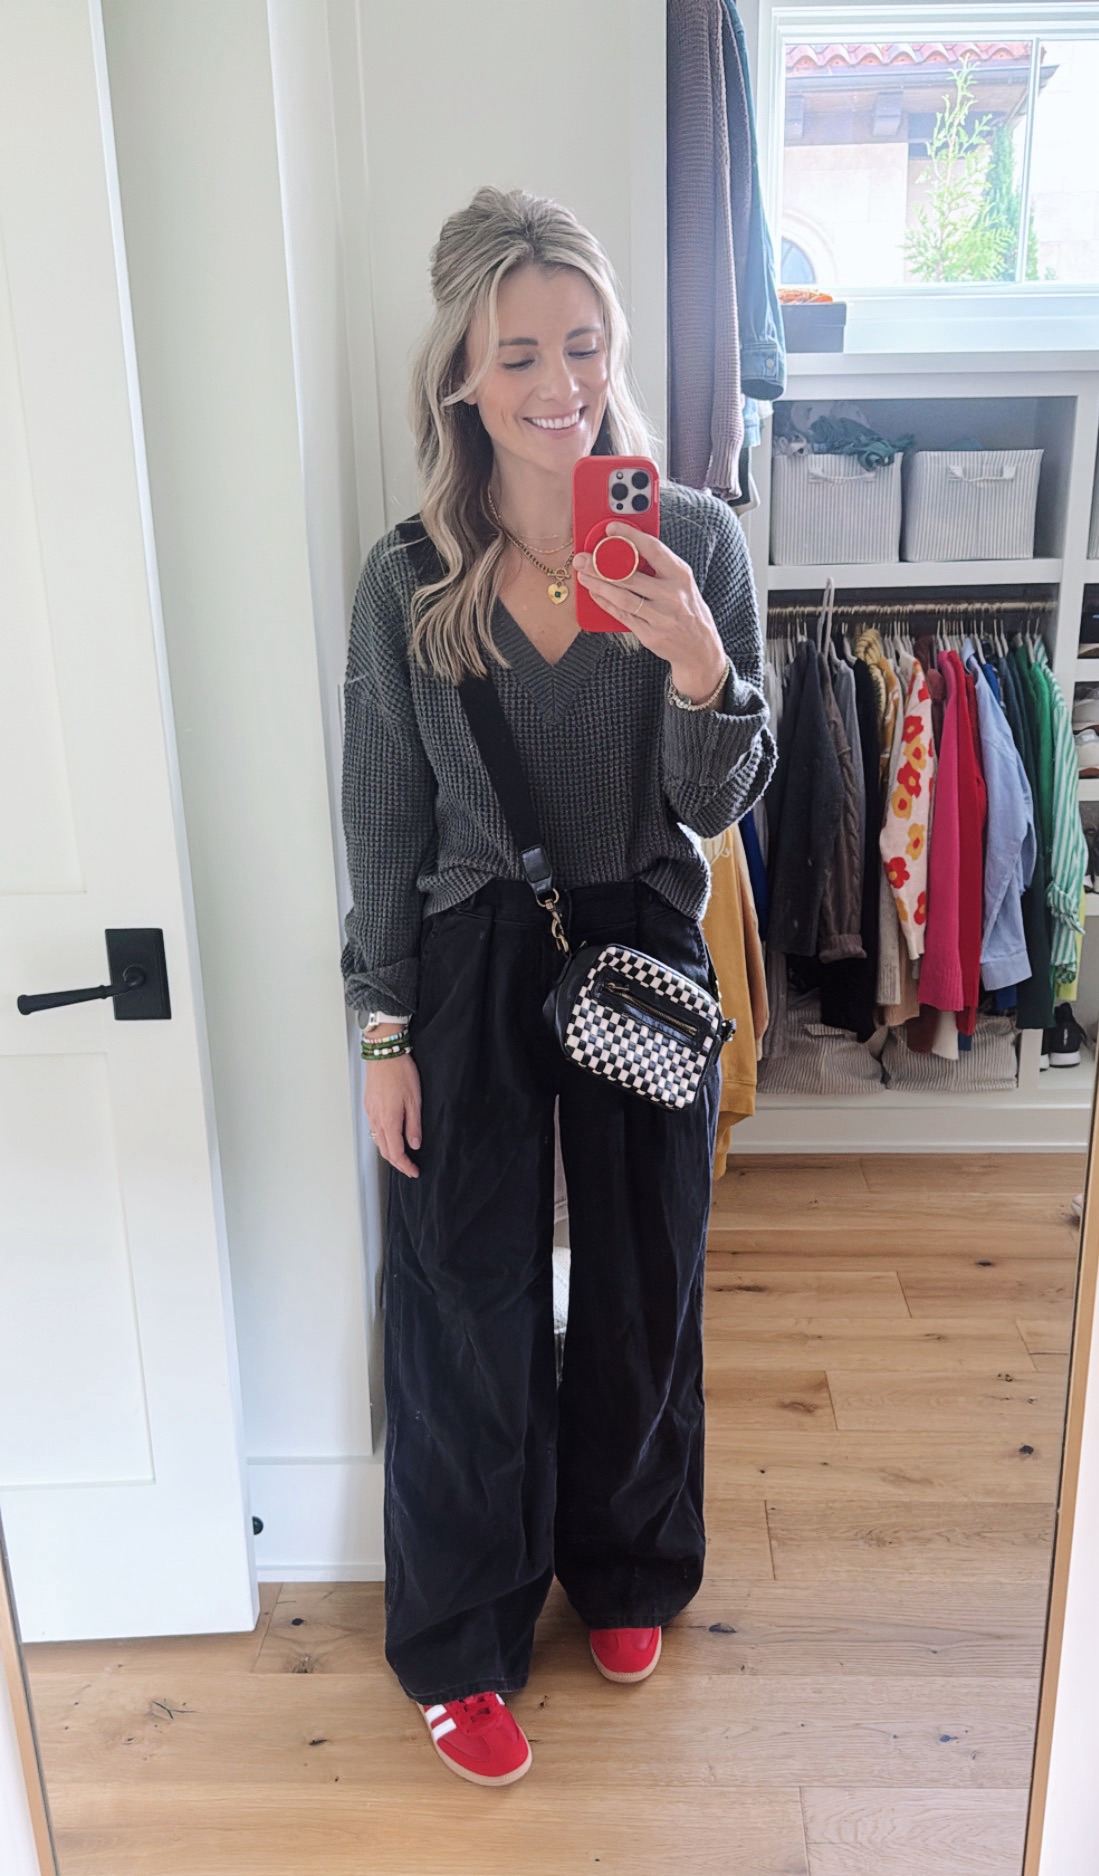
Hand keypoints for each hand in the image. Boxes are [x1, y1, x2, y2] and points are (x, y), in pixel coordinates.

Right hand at [364, 1052, 421, 1178]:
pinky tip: (391, 1137)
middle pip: (385, 1151)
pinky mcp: (369, 1106)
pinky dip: (383, 1139)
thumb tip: (415, 1144)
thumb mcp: (414, 1101)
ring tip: (402, 1156)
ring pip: (378, 1141)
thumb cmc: (400, 1073)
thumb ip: (414, 1126)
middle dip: (397, 1163)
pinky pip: (374, 1129)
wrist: (384, 1054)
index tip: (414, 1171)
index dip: (405, 1166)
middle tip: (409, 1168)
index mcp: (389, 1121)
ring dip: (390, 1152)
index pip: (396, 1153)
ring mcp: (370, 1113)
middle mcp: (376, 1120)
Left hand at [574, 521, 727, 702]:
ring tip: (584, 576)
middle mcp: (672, 595)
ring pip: (622, 597)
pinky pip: (622, 616)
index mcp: (681, 575)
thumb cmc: (687, 609)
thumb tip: (626, 549)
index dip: (630, 537)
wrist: (700, 648)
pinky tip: (594, 594)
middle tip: (583, 558)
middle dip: (601, 565)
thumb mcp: (681, 582)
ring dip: (599, 585)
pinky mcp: (650, 634)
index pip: (653, 549)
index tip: (611, 528)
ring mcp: (661, 617)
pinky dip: (605, 603)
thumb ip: (659, 567)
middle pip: (630, 576)